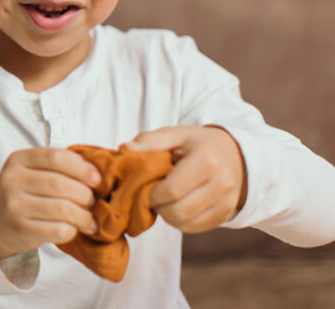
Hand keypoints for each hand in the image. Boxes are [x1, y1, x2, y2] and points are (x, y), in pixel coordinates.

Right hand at [0, 147, 100, 259]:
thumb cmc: (25, 192)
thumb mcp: (33, 171)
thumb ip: (59, 166)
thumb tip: (95, 173)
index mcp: (18, 160)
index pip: (55, 157)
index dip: (81, 168)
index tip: (96, 179)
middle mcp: (12, 180)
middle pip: (60, 184)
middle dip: (84, 194)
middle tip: (92, 201)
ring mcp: (14, 206)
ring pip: (63, 209)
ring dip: (83, 215)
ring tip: (88, 218)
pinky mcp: (21, 229)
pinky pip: (59, 230)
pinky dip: (73, 230)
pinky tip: (74, 229)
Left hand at [128, 125, 246, 233]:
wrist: (236, 154)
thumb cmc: (198, 144)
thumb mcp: (176, 134)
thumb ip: (150, 140)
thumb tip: (125, 149)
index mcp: (207, 160)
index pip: (172, 190)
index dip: (152, 194)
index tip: (146, 187)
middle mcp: (222, 183)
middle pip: (179, 211)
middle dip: (158, 207)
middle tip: (152, 196)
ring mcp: (227, 201)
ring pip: (186, 223)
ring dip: (167, 216)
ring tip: (164, 200)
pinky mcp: (227, 214)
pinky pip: (195, 228)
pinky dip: (180, 222)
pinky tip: (177, 206)